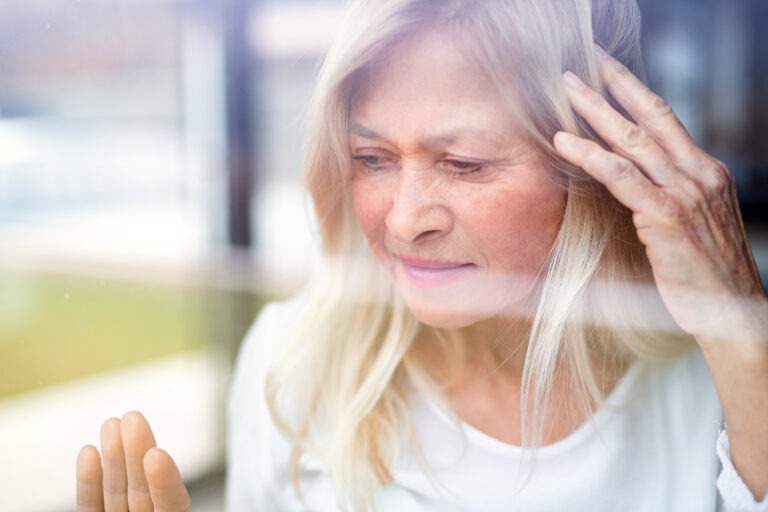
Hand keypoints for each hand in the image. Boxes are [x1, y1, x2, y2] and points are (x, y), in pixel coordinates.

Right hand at [76, 411, 190, 511]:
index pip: (173, 503)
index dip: (165, 480)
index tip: (156, 453)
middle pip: (142, 490)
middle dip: (136, 453)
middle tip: (132, 417)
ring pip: (117, 492)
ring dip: (113, 457)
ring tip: (111, 423)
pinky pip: (91, 506)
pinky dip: (89, 482)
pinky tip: (88, 452)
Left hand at [553, 46, 766, 345]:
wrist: (733, 311)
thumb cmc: (706, 272)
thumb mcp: (694, 221)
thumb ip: (669, 194)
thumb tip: (632, 179)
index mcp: (705, 171)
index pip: (666, 117)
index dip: (633, 90)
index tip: (607, 69)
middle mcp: (698, 173)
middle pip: (648, 117)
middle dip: (610, 87)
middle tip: (577, 66)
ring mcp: (685, 192)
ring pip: (632, 140)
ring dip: (594, 110)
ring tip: (565, 89)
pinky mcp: (666, 215)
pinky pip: (620, 176)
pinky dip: (589, 155)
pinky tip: (563, 141)